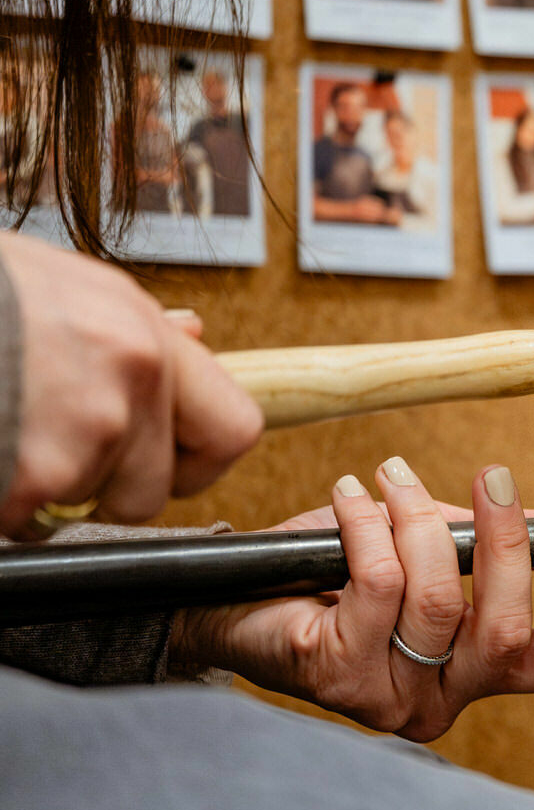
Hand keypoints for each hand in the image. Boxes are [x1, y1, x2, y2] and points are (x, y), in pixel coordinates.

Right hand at [0, 233, 262, 535]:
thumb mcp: (64, 287)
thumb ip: (129, 327)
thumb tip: (192, 337)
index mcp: (146, 331)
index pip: (234, 428)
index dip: (196, 464)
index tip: (165, 468)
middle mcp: (133, 376)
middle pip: (154, 491)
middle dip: (101, 492)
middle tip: (47, 456)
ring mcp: (86, 426)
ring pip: (84, 506)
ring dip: (39, 491)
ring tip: (5, 430)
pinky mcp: (35, 471)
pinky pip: (28, 521)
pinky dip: (5, 505)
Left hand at [172, 459, 533, 741]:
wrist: (224, 602)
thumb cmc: (326, 578)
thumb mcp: (426, 554)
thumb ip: (483, 544)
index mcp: (471, 678)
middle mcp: (436, 701)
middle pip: (501, 633)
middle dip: (503, 544)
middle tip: (493, 479)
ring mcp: (385, 696)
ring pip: (435, 599)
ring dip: (418, 520)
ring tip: (393, 481)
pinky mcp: (335, 676)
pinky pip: (377, 585)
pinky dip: (370, 526)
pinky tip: (350, 499)